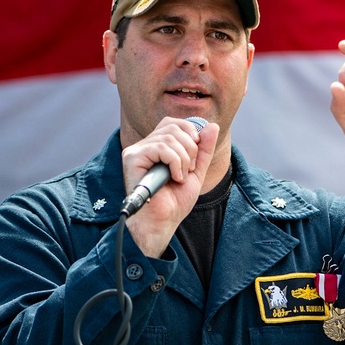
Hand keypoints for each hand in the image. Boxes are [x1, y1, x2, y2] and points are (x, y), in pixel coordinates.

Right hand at [121, 117, 218, 255]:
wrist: (164, 221)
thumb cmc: (175, 201)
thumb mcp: (196, 170)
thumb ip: (204, 149)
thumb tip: (213, 126)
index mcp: (156, 146)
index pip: (174, 123)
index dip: (190, 133)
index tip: (195, 158)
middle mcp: (144, 145)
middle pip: (173, 127)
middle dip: (190, 148)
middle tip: (189, 170)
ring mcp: (137, 151)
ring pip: (169, 138)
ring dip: (184, 159)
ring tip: (181, 177)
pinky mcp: (132, 158)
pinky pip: (161, 147)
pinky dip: (175, 163)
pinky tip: (175, 178)